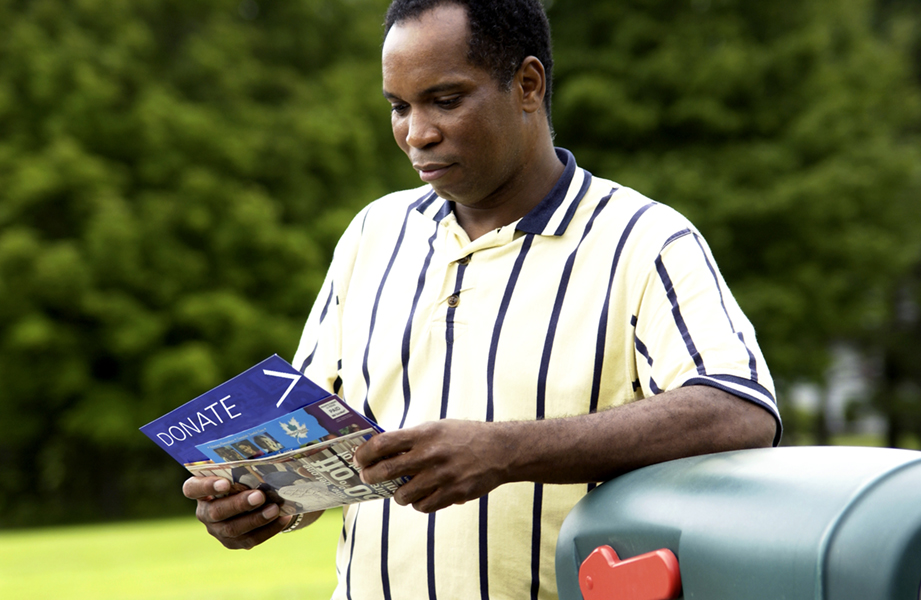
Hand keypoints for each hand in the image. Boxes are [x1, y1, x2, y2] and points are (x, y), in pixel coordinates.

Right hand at [182, 475, 291, 548]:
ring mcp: (217, 530)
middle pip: (217, 512)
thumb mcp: (237, 471)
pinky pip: (249, 540)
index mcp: (199, 491)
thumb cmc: (242, 478)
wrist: (251, 500)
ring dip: (256, 519)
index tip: (225, 483)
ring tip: (274, 509)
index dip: (207, 487)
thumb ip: (241, 467)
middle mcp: (204, 512)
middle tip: (259, 496)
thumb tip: (263, 457)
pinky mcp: (232, 542)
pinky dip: (268, 529)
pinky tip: (283, 518)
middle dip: (239, 504)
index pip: (193, 489)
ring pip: (233, 529)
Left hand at [353, 420, 509, 512]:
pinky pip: (423, 507)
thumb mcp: (437, 428)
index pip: (383, 444)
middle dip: (371, 476)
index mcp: (424, 434)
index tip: (358, 459)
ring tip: (402, 490)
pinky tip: (423, 496)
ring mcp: (442, 476)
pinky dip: (419, 504)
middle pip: (386, 470)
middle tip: (368, 477)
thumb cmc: (464, 437)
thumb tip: (380, 450)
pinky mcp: (453, 494)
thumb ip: (412, 439)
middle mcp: (430, 455)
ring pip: (403, 495)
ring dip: (398, 494)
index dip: (365, 453)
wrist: (500, 450)